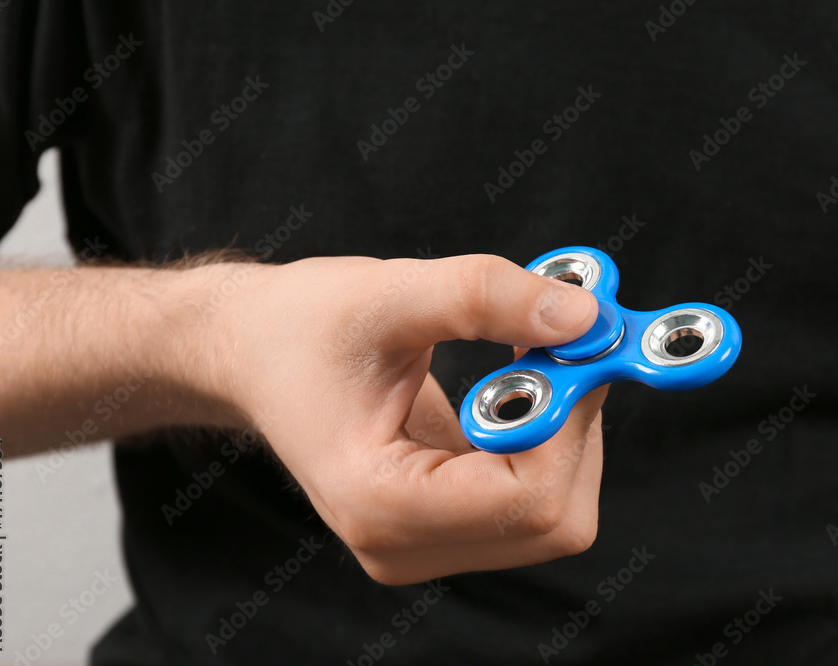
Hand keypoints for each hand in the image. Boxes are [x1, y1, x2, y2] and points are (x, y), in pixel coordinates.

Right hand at [207, 254, 607, 584]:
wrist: (254, 350)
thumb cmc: (298, 326)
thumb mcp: (387, 294)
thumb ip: (483, 296)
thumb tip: (583, 318)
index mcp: (378, 502)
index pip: (527, 499)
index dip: (570, 419)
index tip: (578, 340)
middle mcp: (403, 543)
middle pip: (554, 517)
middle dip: (575, 424)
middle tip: (563, 340)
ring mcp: (424, 541)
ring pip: (555, 511)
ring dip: (567, 426)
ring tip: (532, 352)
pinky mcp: (442, 522)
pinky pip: (534, 497)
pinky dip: (551, 435)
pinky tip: (523, 377)